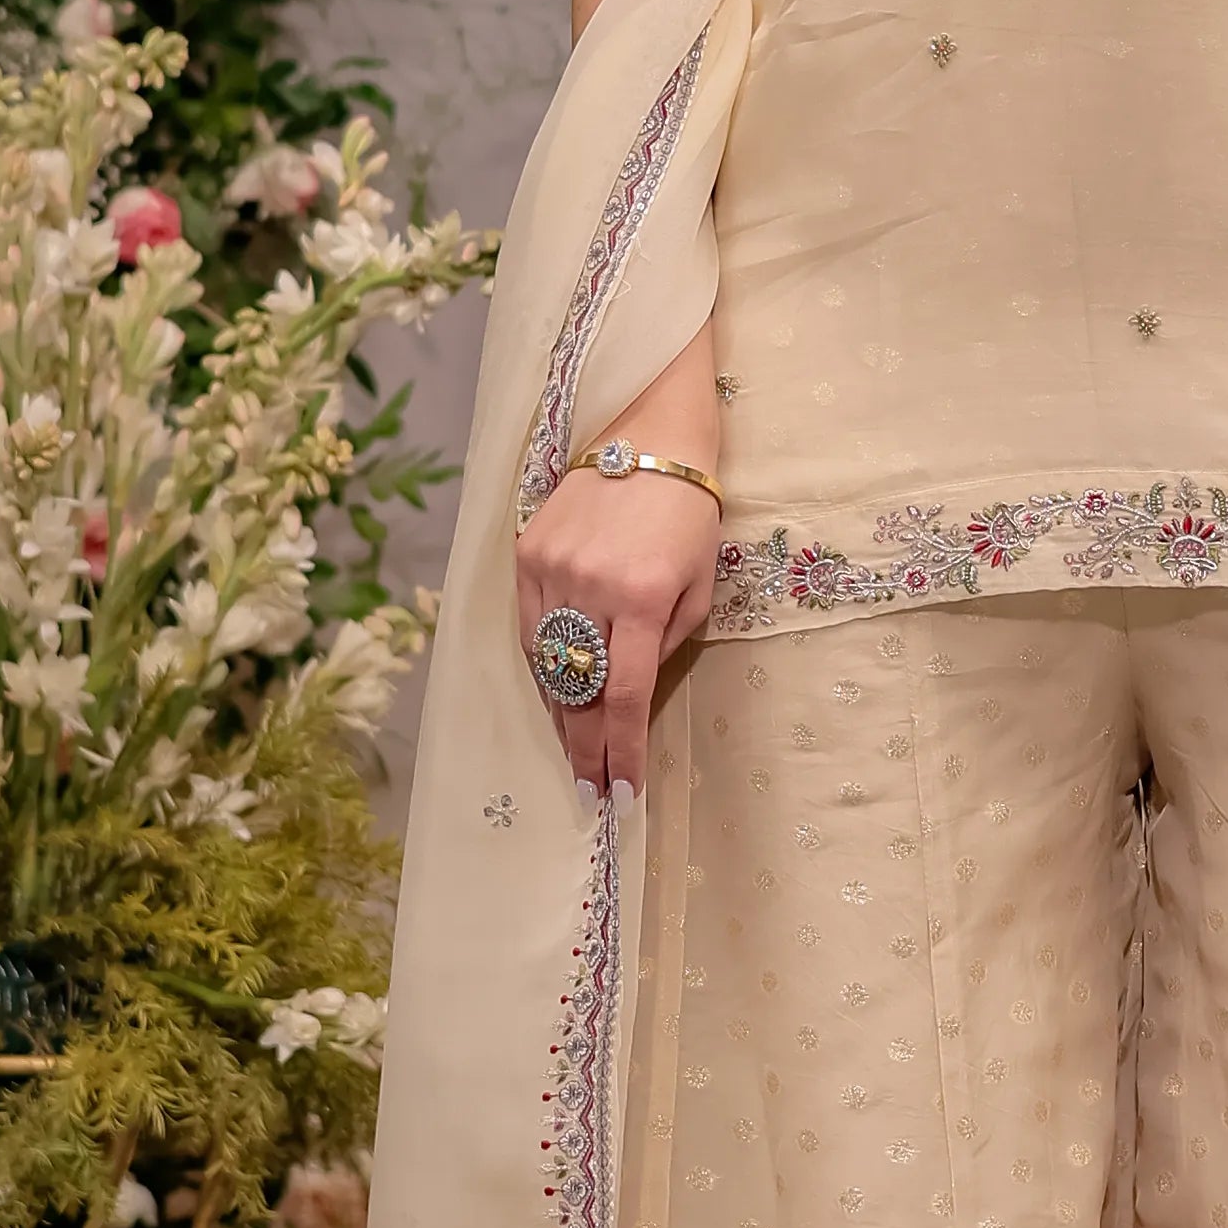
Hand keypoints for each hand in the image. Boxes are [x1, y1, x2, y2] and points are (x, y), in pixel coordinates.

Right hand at [512, 461, 718, 797]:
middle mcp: (592, 587)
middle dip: (586, 749)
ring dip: (562, 714)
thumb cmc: (689, 513)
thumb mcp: (700, 583)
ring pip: (548, 665)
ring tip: (574, 752)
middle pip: (580, 692)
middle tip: (590, 789)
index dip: (621, 750)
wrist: (646, 437)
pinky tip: (557, 694)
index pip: (625, 696)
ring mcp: (553, 570)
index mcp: (646, 598)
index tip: (622, 790)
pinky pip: (531, 629)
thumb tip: (633, 695)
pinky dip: (544, 667)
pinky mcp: (528, 553)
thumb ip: (668, 642)